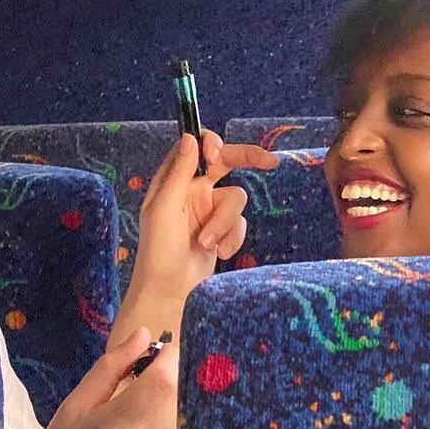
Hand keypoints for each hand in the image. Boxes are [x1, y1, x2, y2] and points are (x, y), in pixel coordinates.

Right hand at [4, 328, 178, 428]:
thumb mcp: (70, 411)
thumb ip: (111, 370)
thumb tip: (146, 335)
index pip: (164, 383)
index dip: (172, 359)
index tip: (167, 349)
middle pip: (181, 404)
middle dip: (175, 384)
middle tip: (160, 377)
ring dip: (175, 416)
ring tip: (149, 418)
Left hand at [130, 129, 278, 303]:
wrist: (170, 291)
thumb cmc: (159, 250)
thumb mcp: (165, 208)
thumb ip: (179, 172)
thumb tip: (190, 137)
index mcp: (174, 180)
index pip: (197, 147)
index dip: (211, 144)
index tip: (217, 153)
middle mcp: (193, 190)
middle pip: (226, 162)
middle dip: (248, 159)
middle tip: (270, 162)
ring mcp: (209, 210)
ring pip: (236, 199)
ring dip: (224, 223)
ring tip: (207, 244)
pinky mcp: (223, 230)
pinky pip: (240, 223)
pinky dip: (231, 238)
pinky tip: (218, 253)